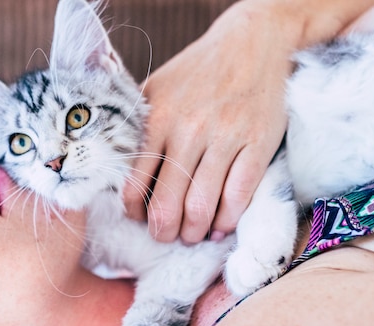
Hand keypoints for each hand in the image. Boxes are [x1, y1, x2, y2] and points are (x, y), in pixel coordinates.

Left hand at [124, 3, 291, 243]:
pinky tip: (220, 226)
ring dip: (193, 232)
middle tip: (165, 236)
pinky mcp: (257, 144)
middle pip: (167, 204)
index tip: (139, 218)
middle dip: (162, 231)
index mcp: (157, 120)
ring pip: (201, 206)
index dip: (134, 212)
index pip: (134, 184)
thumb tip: (116, 167)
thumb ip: (137, 127)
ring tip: (191, 235)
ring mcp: (225, 138)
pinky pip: (238, 196)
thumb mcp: (155, 90)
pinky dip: (227, 221)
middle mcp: (187, 131)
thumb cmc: (196, 72)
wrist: (250, 42)